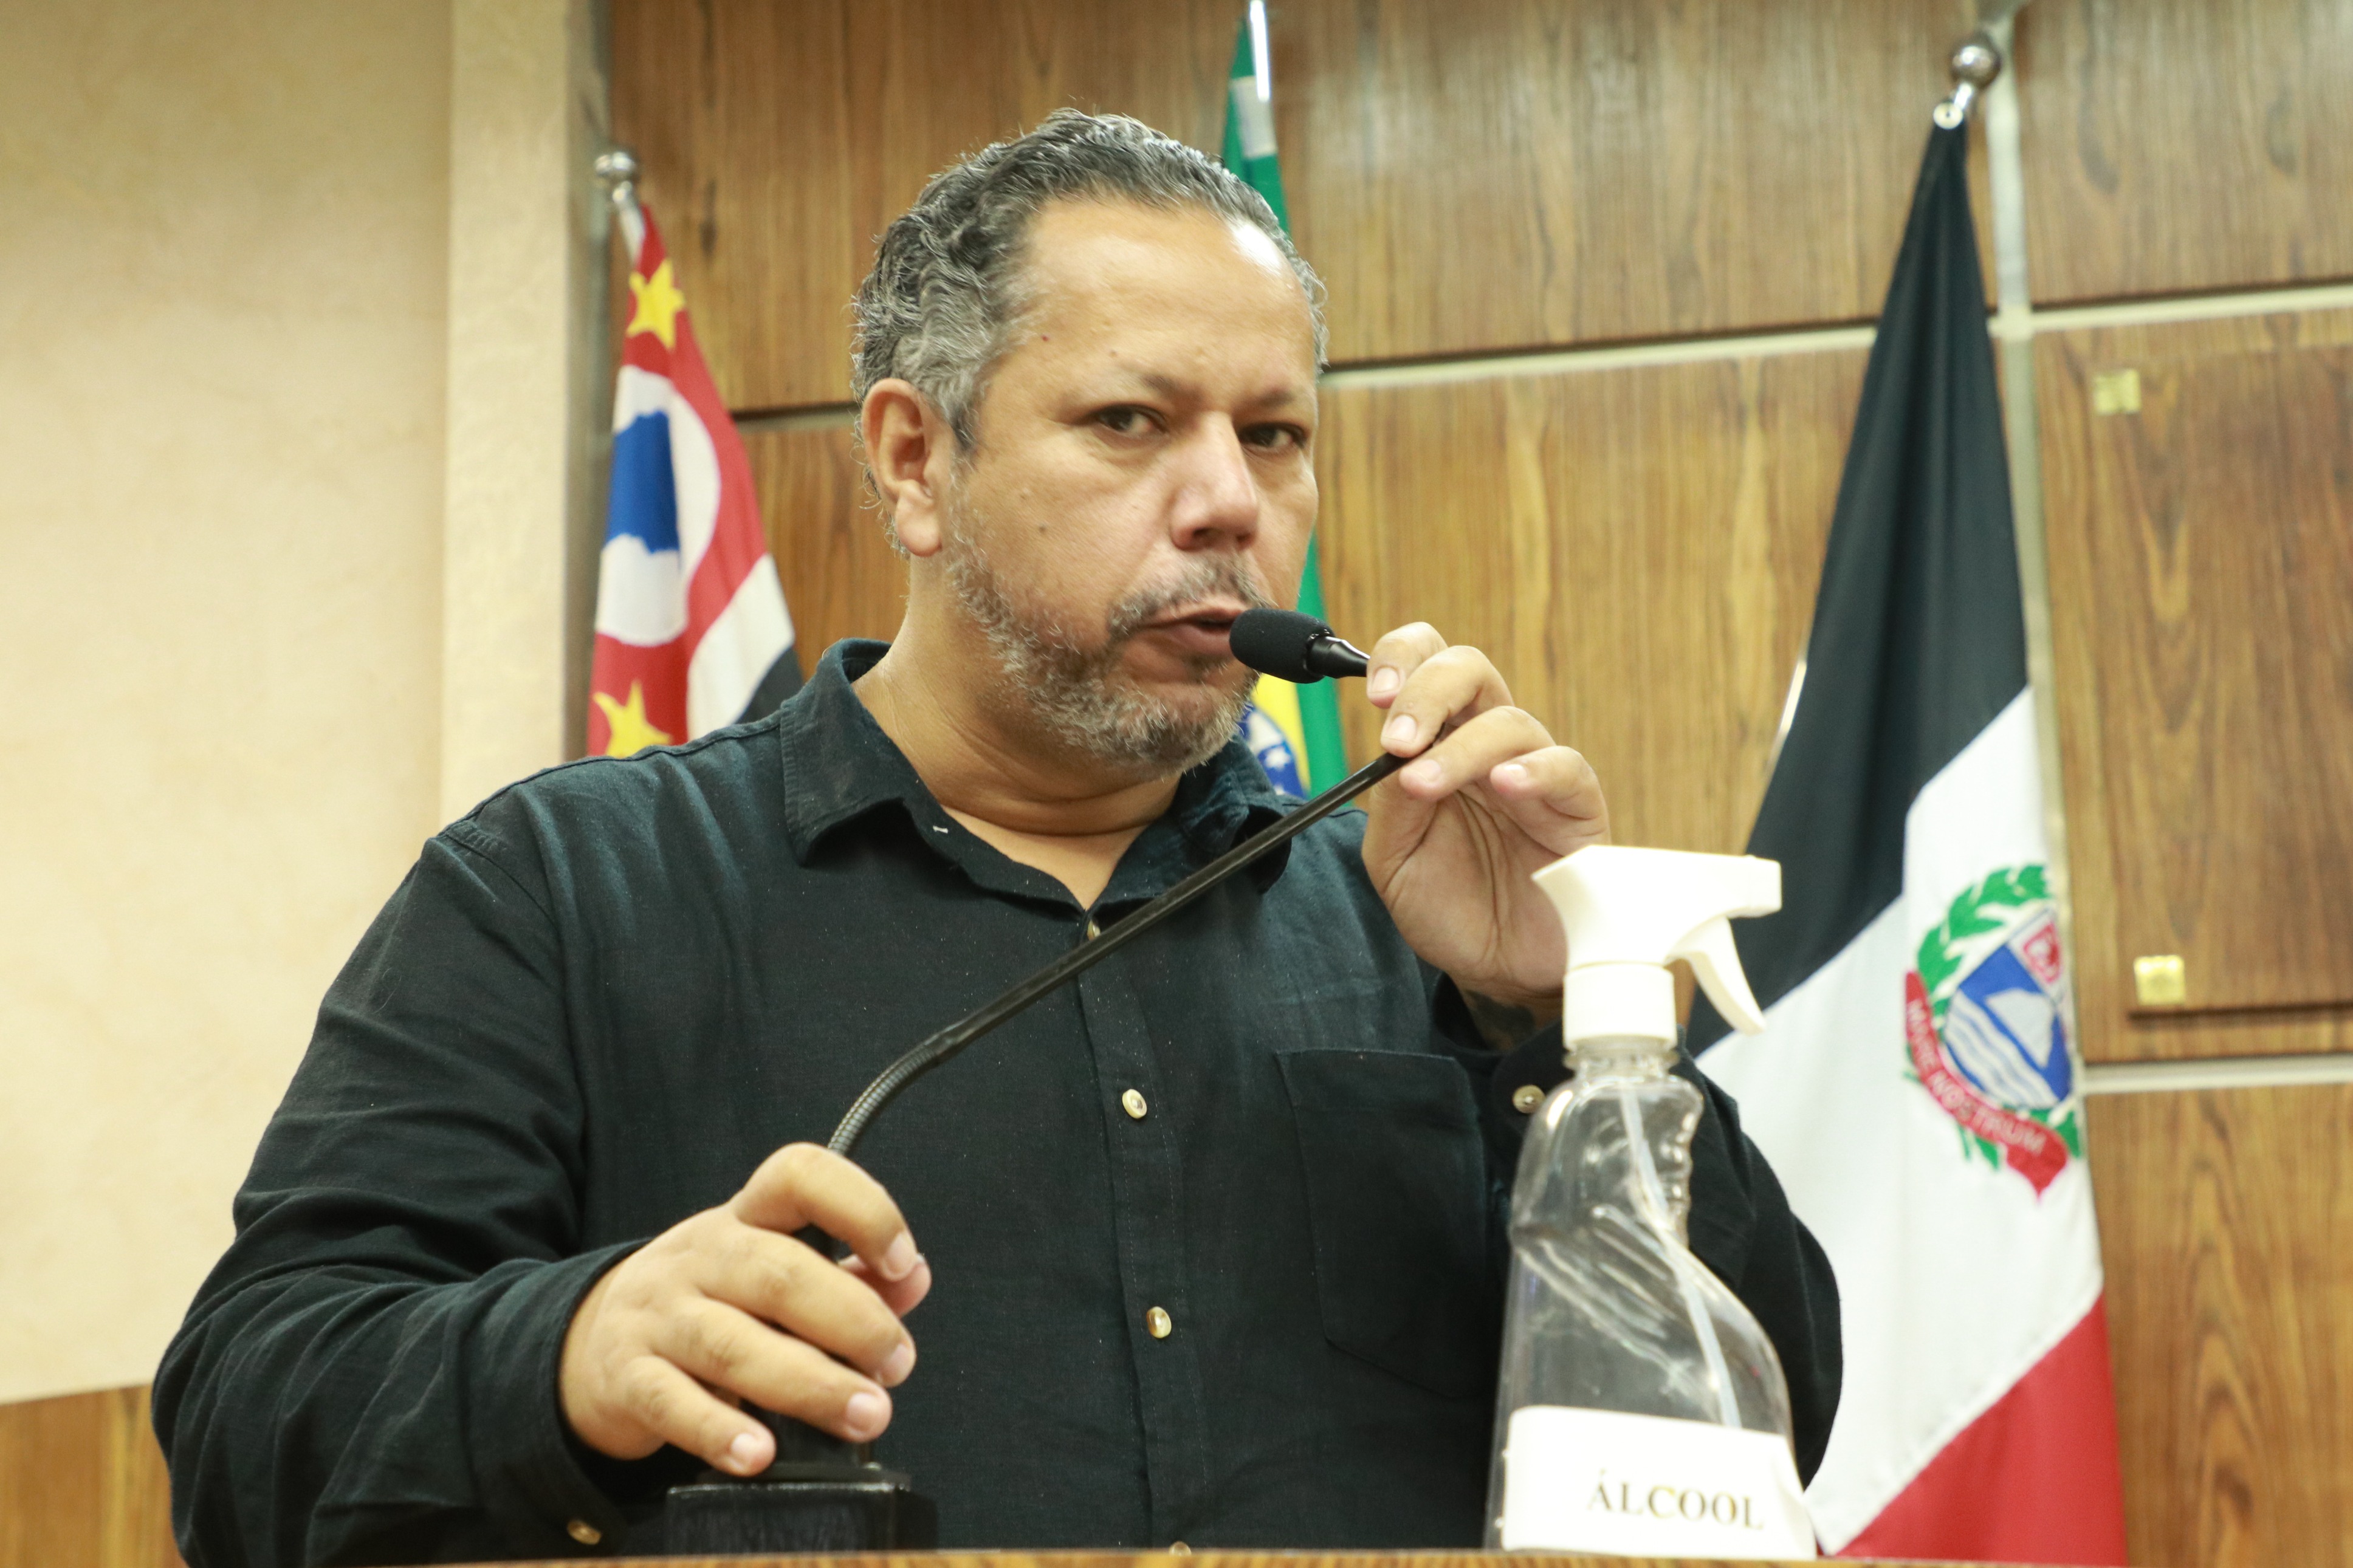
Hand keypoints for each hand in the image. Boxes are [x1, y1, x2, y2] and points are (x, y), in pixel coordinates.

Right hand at [559, 1143, 931, 1474]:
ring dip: (808, 1384)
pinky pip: (671, 1403)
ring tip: (864, 1414)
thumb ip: (851, 1276)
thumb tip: (915, 1280)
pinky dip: (718, 1431)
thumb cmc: (712, 1301)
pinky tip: (761, 1454)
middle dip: (852, 1322)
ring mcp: (658, 1314)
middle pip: (778, 1274)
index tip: (902, 1260)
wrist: (595, 1340)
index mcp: (747, 1217)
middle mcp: (700, 1255)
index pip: (799, 1177)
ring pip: (732, 1343)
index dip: (861, 1208)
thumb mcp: (775, 1271)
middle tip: (895, 1366)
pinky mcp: (626, 1377)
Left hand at [1358, 624, 1609, 1014]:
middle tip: (1397, 738)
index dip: (1400, 659)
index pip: (1426, 666)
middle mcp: (1487, 747)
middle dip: (1426, 689)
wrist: (1499, 971)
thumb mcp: (1395, 860)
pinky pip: (1564, 768)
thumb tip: (1393, 756)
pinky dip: (1533, 770)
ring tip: (1425, 783)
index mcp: (1438, 744)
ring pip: (1509, 721)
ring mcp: (1535, 773)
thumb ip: (1389, 805)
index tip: (1374, 693)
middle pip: (1470, 669)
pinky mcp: (1577, 808)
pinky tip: (1503, 786)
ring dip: (1459, 746)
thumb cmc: (1450, 907)